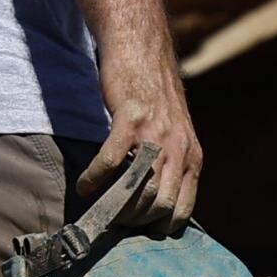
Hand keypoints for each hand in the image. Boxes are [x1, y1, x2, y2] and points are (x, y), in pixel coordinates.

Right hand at [87, 36, 203, 226]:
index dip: (158, 226)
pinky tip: (84, 184)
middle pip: (159, 206)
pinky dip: (94, 178)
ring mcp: (155, 135)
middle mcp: (179, 149)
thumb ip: (174, 165)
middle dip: (134, 220)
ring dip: (114, 204)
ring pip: (138, 190)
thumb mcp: (177, 134)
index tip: (137, 226)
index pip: (182, 210)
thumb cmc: (154, 96)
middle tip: (114, 218)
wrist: (142, 50)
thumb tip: (157, 203)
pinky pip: (111, 162)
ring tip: (99, 204)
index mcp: (192, 157)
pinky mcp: (130, 120)